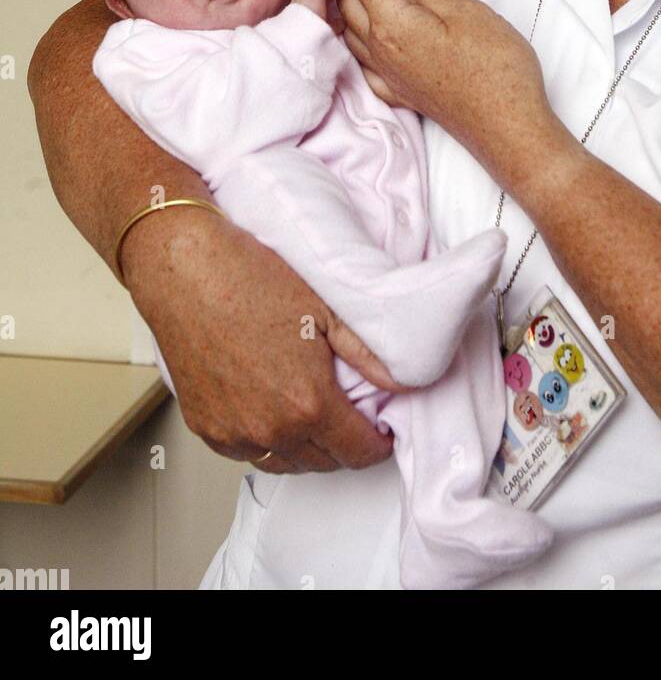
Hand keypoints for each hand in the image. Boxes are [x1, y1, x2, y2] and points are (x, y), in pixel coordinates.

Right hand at [123, 205, 404, 473]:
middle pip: (324, 462)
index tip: (380, 430)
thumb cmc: (249, 280)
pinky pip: (246, 452)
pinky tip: (274, 412)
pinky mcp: (205, 427)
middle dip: (344, 445)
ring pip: (284, 463)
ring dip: (306, 448)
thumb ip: (370, 355)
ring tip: (315, 414)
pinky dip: (266, 441)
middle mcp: (270, 429)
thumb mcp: (327, 310)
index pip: (358, 452)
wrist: (187, 270)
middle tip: (351, 416)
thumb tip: (401, 380)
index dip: (377, 443)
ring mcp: (233, 433)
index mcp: (308, 404)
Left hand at [337, 0, 563, 193]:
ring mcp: (386, 75)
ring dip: (352, 5)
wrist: (508, 126)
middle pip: (347, 2)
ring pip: (350, 31)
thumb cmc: (496, 68)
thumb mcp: (467, 10)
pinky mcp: (398, 93)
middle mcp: (380, 50)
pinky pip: (362, 61)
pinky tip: (375, 34)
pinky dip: (360, 41)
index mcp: (393, 23)